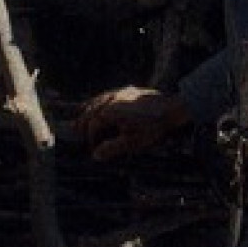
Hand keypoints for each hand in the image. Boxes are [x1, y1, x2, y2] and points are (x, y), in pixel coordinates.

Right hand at [74, 86, 190, 161]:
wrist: (172, 109)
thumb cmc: (151, 127)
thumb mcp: (132, 142)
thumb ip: (112, 148)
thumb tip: (95, 156)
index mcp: (110, 111)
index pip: (93, 125)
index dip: (91, 138)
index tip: (92, 148)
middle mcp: (112, 99)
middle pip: (91, 110)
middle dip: (83, 121)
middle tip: (76, 130)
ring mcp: (121, 92)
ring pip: (98, 99)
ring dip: (88, 108)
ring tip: (81, 115)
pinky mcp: (129, 90)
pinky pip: (108, 94)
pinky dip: (100, 100)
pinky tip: (100, 104)